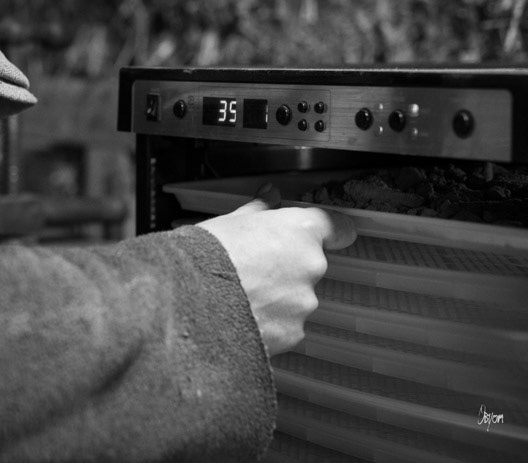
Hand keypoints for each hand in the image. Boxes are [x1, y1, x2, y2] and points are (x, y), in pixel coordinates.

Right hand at [196, 185, 356, 354]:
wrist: (189, 299)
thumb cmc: (207, 256)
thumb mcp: (230, 221)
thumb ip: (259, 209)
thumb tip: (269, 194)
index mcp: (300, 231)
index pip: (338, 227)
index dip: (334, 232)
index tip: (331, 235)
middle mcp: (311, 266)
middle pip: (310, 265)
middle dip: (288, 268)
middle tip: (256, 267)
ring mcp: (304, 302)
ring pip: (298, 297)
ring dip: (278, 297)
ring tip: (243, 294)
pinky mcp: (293, 332)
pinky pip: (287, 325)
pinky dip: (271, 322)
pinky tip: (244, 315)